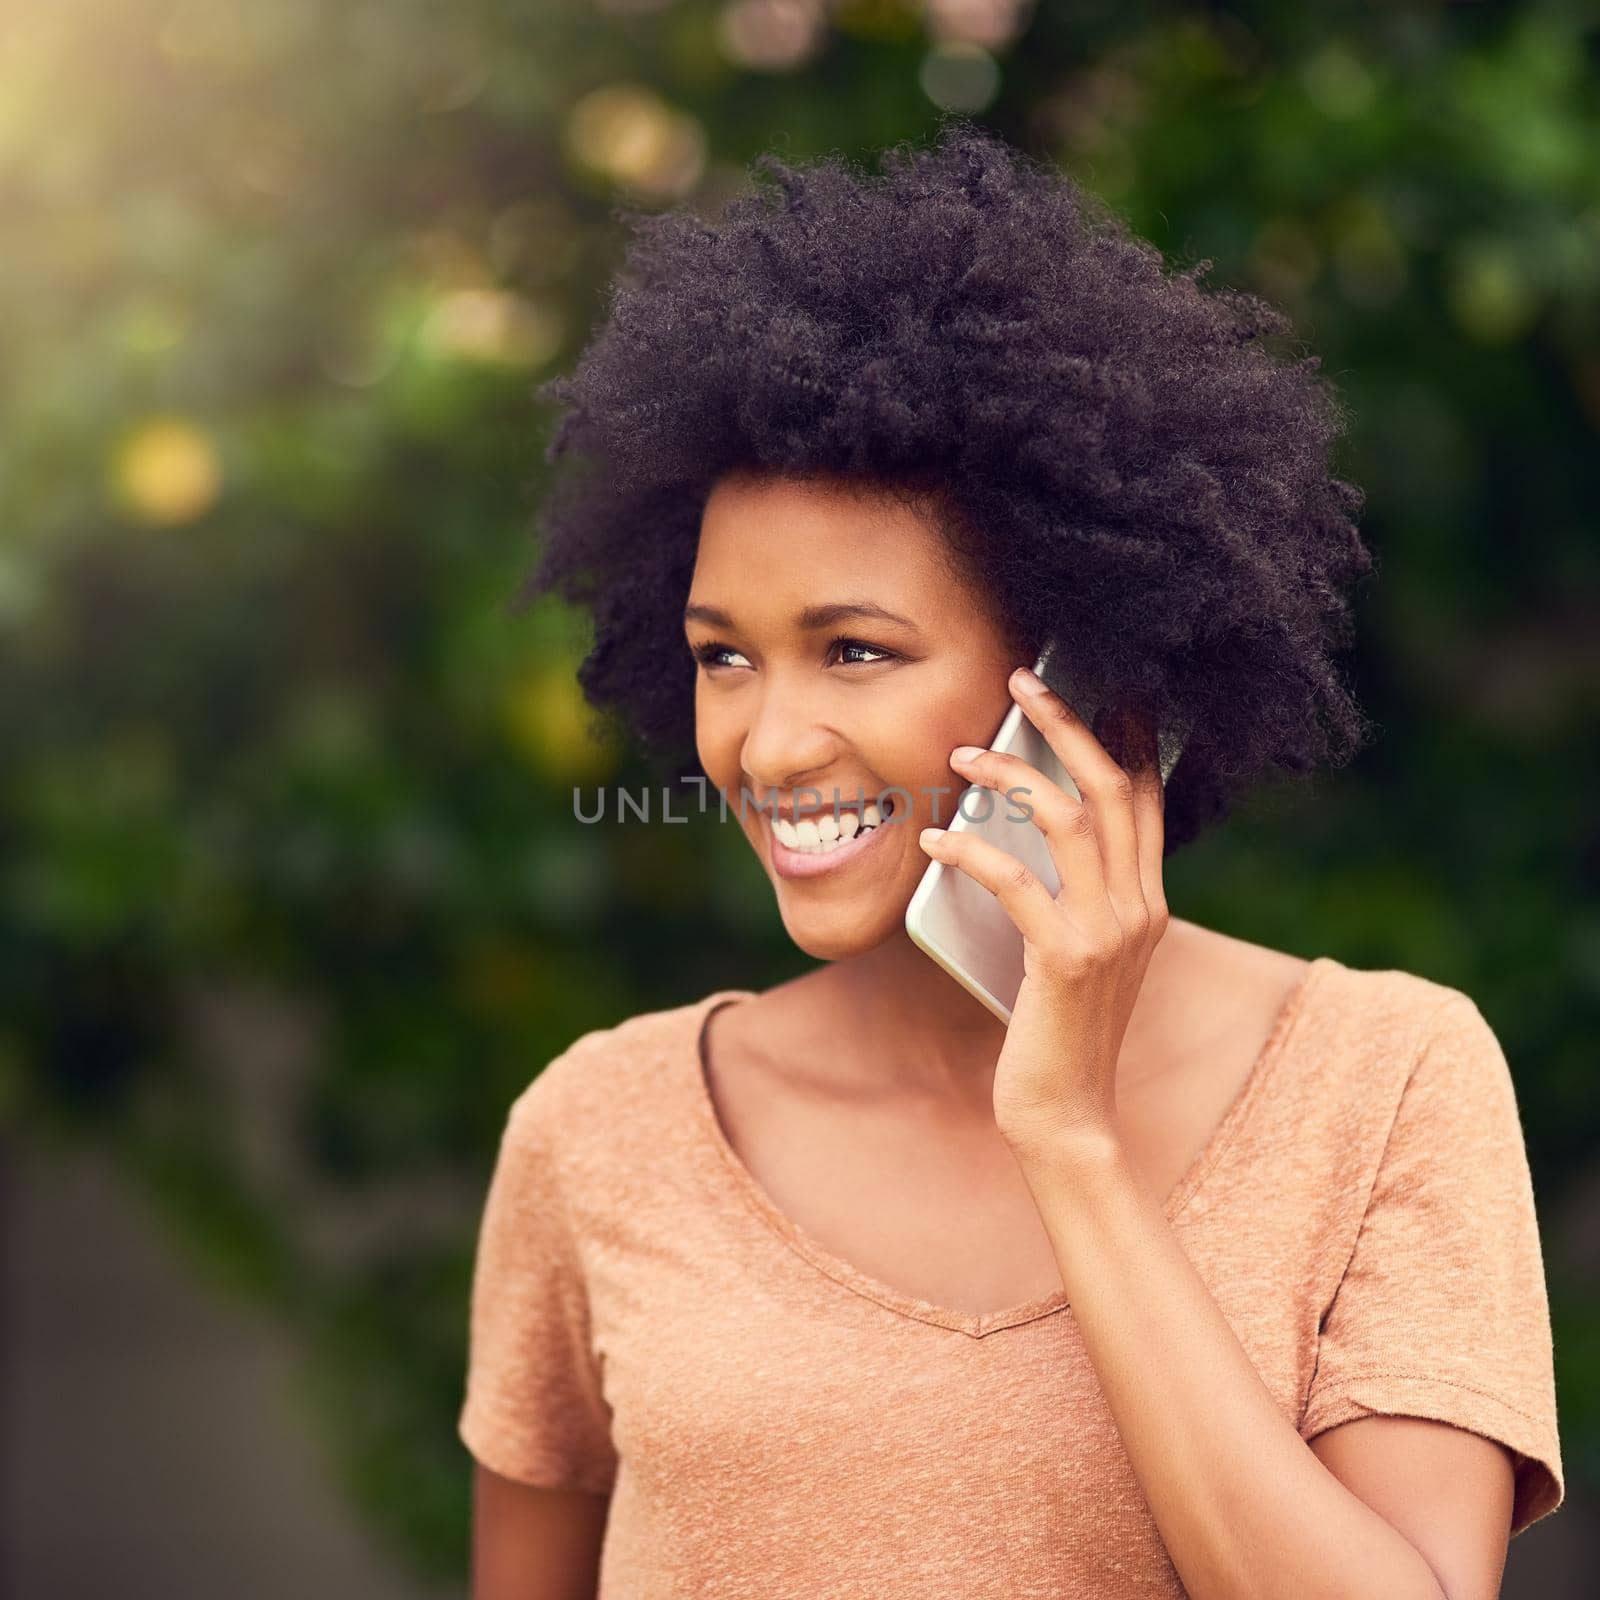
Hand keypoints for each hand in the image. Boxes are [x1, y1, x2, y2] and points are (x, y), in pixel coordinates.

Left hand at [916, 665, 1170, 1149]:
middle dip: (1068, 724)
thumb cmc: (1056, 1033)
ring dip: (1011, 774)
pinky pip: (1015, 879)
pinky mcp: (1065, 958)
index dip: (1125, 737)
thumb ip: (1064, 898)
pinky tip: (935, 836)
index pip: (1144, 800)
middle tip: (1024, 680)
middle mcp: (1139, 908)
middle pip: (1111, 788)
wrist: (1066, 1116)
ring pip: (1069, 819)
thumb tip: (1010, 831)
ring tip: (962, 751)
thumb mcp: (1072, 954)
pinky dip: (971, 848)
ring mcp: (1107, 932)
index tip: (1100, 688)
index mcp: (1146, 903)